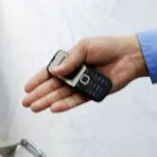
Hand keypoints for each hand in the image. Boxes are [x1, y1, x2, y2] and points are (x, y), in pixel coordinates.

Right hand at [22, 35, 148, 112]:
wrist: (129, 56)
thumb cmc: (108, 47)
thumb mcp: (84, 47)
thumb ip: (69, 60)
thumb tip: (55, 71)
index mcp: (70, 61)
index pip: (49, 72)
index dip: (38, 80)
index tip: (27, 88)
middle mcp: (74, 74)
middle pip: (52, 86)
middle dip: (38, 94)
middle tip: (26, 103)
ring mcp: (82, 84)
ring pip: (61, 95)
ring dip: (48, 101)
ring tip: (36, 108)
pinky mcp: (91, 93)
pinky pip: (76, 100)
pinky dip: (65, 104)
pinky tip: (54, 107)